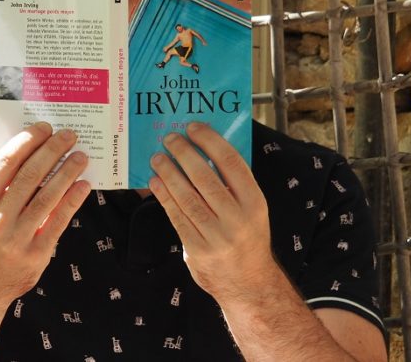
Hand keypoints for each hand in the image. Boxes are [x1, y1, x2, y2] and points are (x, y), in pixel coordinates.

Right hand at [0, 123, 90, 307]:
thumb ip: (0, 186)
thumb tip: (30, 151)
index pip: (5, 163)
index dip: (26, 141)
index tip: (43, 127)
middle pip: (29, 176)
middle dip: (52, 151)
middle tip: (69, 135)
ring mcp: (17, 238)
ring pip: (47, 196)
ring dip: (67, 172)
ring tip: (80, 156)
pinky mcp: (36, 254)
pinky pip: (59, 221)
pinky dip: (73, 200)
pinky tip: (83, 185)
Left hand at [149, 122, 276, 301]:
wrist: (248, 283)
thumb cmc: (246, 236)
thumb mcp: (251, 210)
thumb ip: (232, 184)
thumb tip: (203, 148)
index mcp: (255, 203)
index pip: (232, 163)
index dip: (210, 141)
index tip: (193, 127)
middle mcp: (237, 219)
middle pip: (205, 178)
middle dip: (184, 154)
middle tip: (169, 138)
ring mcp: (217, 236)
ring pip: (187, 197)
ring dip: (169, 173)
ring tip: (157, 157)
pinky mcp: (198, 250)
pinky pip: (177, 216)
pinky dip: (164, 196)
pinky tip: (155, 181)